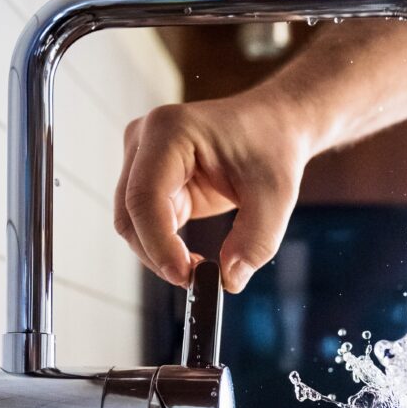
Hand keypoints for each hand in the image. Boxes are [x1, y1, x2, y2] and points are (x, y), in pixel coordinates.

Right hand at [114, 89, 312, 292]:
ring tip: (200, 269)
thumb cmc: (273, 147)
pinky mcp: (150, 181)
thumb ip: (256, 240)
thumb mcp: (276, 196)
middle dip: (158, 254)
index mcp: (170, 131)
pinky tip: (193, 258)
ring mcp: (142, 160)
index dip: (158, 243)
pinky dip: (165, 248)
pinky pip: (146, 225)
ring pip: (132, 224)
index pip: (145, 197)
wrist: (274, 127)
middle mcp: (145, 141)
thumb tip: (229, 280)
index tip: (186, 276)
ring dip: (159, 254)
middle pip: (130, 214)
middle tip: (195, 281)